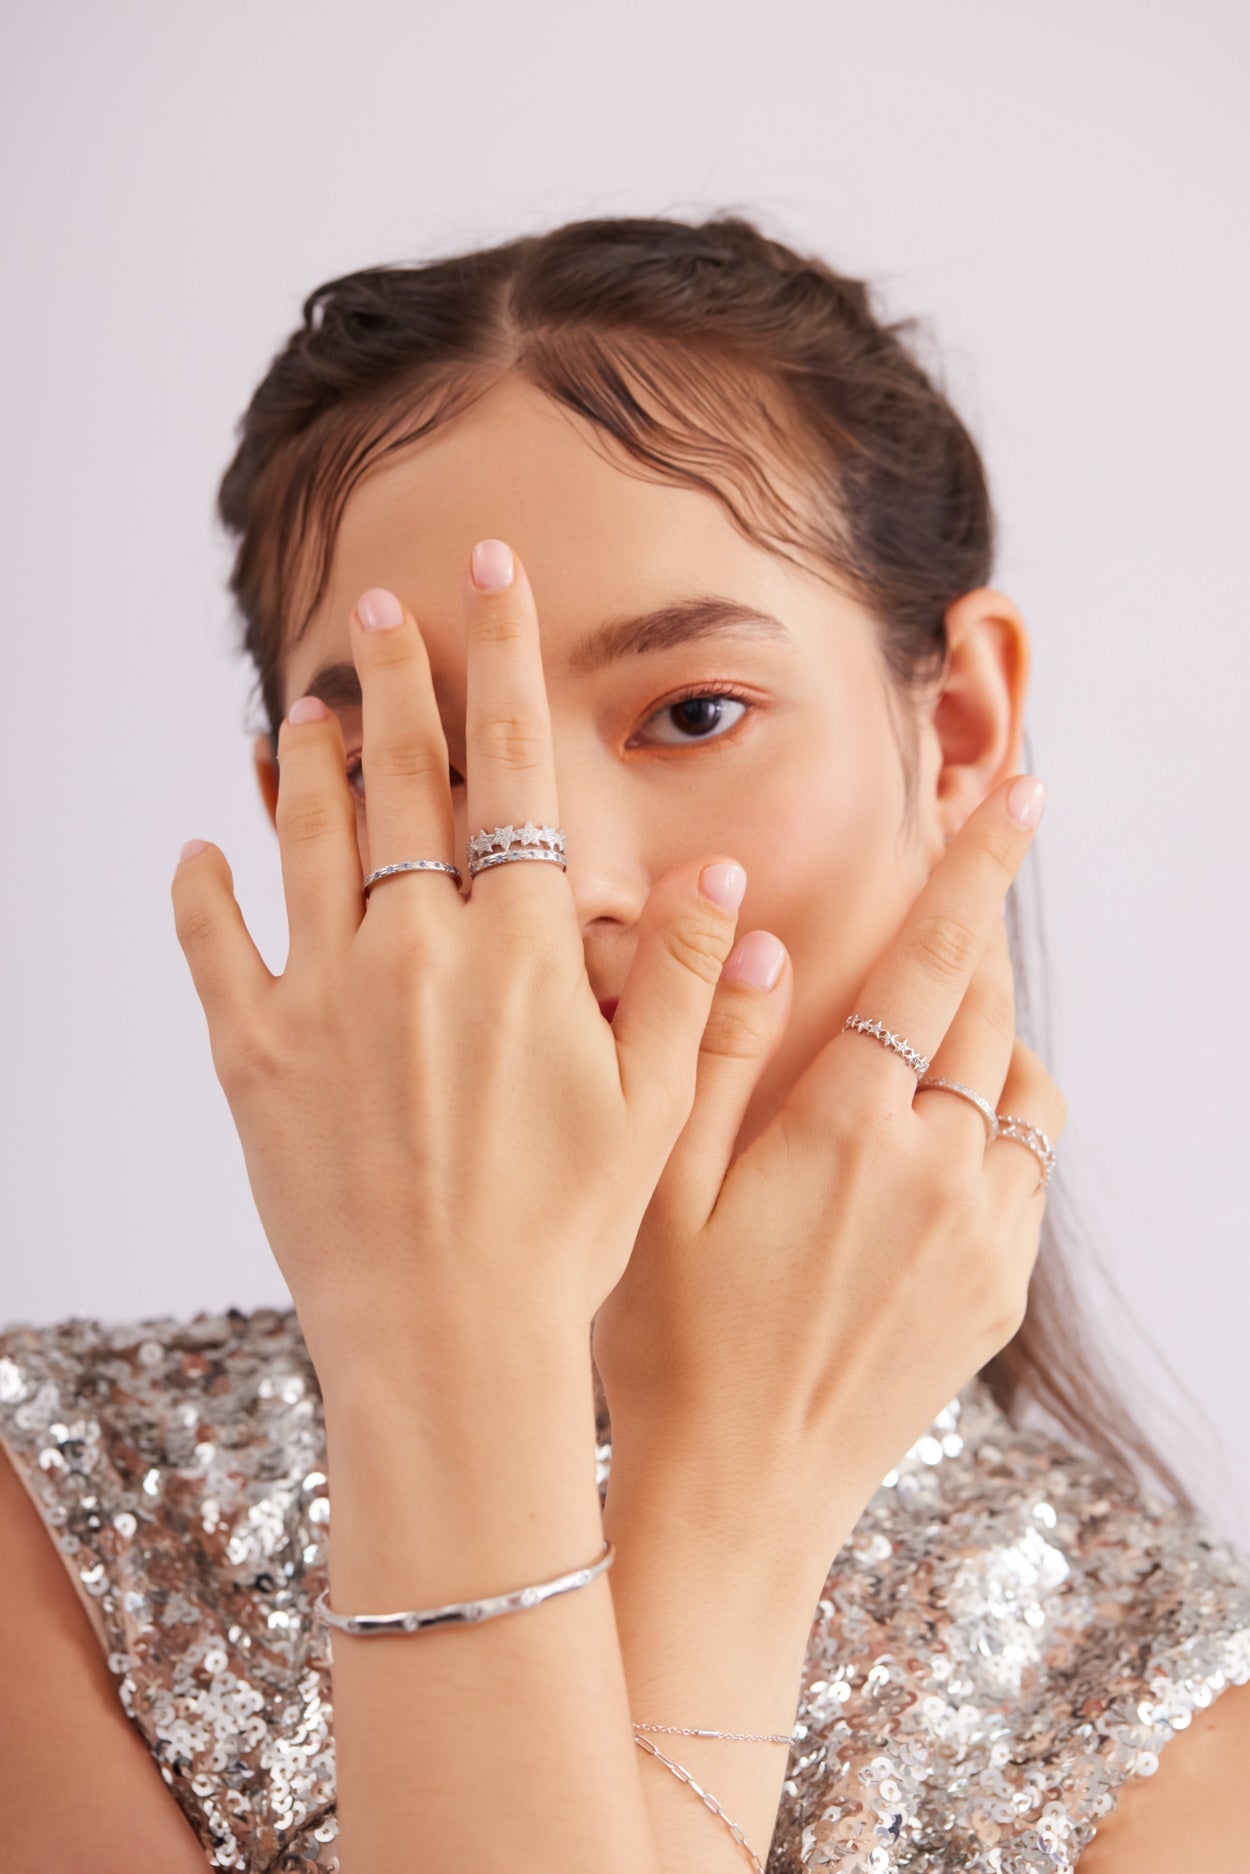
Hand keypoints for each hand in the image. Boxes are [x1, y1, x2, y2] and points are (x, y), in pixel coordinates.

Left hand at [170, 544, 748, 1380]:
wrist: (447, 1342)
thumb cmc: (566, 1231)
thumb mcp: (654, 1103)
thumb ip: (689, 977)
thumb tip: (722, 871)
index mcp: (519, 952)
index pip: (510, 772)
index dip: (502, 664)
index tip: (490, 581)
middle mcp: (416, 951)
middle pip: (402, 783)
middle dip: (396, 681)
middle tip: (379, 607)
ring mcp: (325, 1000)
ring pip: (309, 843)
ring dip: (309, 765)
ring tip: (306, 707)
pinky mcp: (256, 1059)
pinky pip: (218, 949)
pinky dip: (204, 892)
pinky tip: (201, 848)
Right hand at [591, 777, 1066, 1543]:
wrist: (738, 1497)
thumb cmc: (669, 1340)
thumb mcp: (653, 1186)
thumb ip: (705, 1050)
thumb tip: (748, 936)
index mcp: (848, 1128)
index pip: (933, 962)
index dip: (977, 868)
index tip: (1020, 793)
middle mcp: (938, 1171)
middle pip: (986, 1011)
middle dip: (972, 948)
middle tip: (945, 915)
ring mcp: (983, 1238)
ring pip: (1021, 1090)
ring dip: (985, 1044)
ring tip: (919, 1048)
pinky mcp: (999, 1294)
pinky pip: (1028, 1170)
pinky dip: (998, 1128)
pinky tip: (929, 1148)